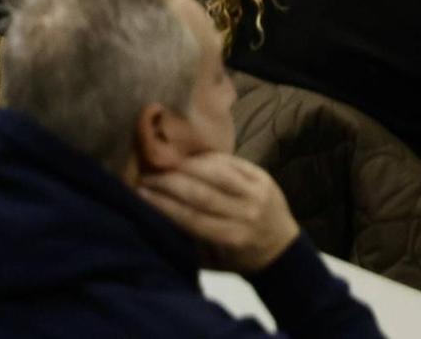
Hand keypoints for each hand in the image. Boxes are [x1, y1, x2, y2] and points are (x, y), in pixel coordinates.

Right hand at [139, 153, 299, 273]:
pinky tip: (189, 160)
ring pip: (216, 172)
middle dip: (169, 183)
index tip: (140, 195)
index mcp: (232, 238)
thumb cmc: (238, 258)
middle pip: (201, 193)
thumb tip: (154, 217)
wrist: (280, 249)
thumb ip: (188, 241)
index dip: (163, 204)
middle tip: (146, 177)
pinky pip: (230, 162)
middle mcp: (246, 213)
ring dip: (186, 167)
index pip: (191, 218)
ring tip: (164, 166)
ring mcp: (256, 192)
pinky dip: (207, 159)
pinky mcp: (262, 176)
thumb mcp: (212, 261)